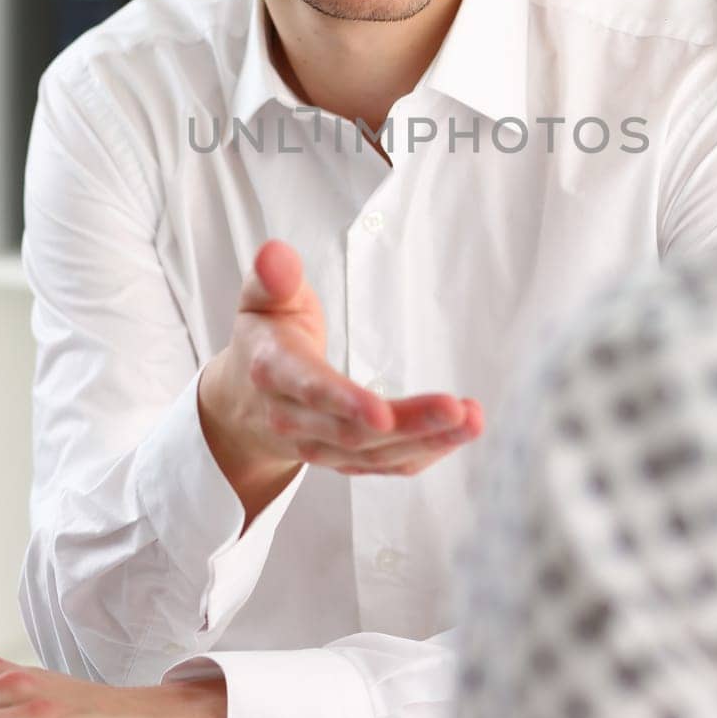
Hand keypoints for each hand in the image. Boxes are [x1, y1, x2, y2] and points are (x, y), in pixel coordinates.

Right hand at [198, 240, 482, 514]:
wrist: (244, 401)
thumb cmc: (266, 338)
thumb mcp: (262, 300)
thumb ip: (273, 278)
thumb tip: (275, 252)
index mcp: (273, 372)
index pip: (310, 390)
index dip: (345, 402)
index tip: (382, 413)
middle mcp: (293, 420)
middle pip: (353, 431)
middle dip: (408, 423)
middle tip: (456, 408)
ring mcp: (319, 446)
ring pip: (376, 454)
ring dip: (428, 440)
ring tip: (472, 419)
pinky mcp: (344, 460)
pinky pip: (387, 464)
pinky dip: (425, 453)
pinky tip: (458, 434)